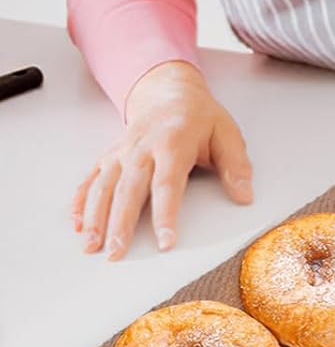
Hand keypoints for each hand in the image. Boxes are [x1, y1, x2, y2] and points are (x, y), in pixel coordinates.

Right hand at [72, 61, 252, 258]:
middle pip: (129, 189)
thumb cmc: (200, 118)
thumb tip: (245, 196)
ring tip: (93, 246)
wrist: (169, 93)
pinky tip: (78, 224)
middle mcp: (142, 148)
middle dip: (121, 223)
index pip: (168, 184)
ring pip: (104, 187)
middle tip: (117, 253)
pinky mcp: (109, 156)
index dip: (166, 214)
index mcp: (173, 143)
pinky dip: (81, 201)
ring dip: (96, 217)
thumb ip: (236, 165)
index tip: (166, 241)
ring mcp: (122, 152)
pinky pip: (91, 179)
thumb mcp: (226, 133)